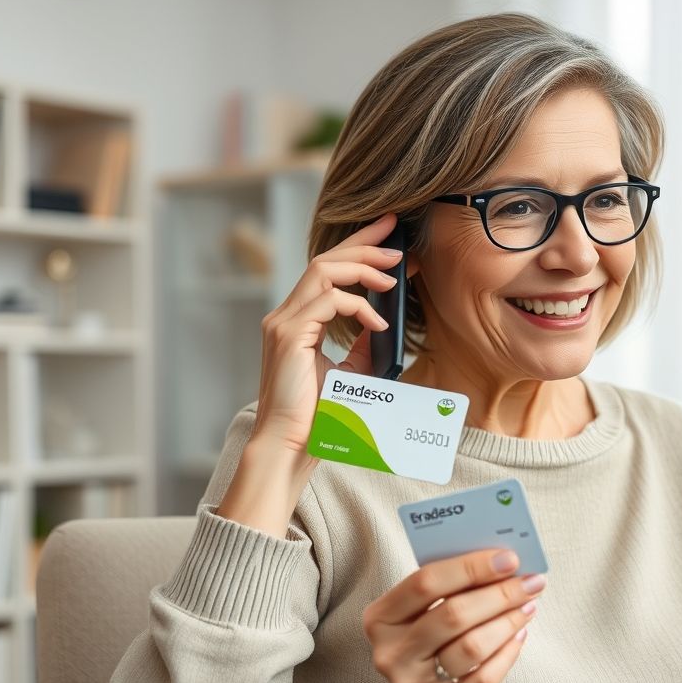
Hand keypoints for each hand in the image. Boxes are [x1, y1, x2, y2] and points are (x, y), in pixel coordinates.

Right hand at [251, 213, 404, 454]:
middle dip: (364, 242)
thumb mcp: (351, 373)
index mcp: (297, 321)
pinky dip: (358, 306)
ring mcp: (283, 323)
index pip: (327, 270)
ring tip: (394, 275)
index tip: (388, 235)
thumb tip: (382, 323)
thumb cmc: (318, 417)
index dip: (358, 247)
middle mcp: (286, 315)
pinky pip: (328, 301)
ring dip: (363, 267)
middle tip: (398, 235)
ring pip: (323, 270)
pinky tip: (379, 324)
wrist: (292, 447)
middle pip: (324, 259)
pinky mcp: (288, 335)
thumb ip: (362, 345)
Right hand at [362, 549, 544, 682]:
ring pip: (471, 648)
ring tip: (527, 607)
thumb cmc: (428, 628)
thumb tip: (504, 562)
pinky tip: (519, 635)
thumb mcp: (424, 603)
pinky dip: (507, 655)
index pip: (426, 582)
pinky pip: (482, 682)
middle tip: (531, 583)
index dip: (471, 567)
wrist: (421, 681)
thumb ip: (453, 582)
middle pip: (453, 615)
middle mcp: (390, 653)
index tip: (509, 558)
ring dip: (507, 623)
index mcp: (380, 617)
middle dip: (500, 595)